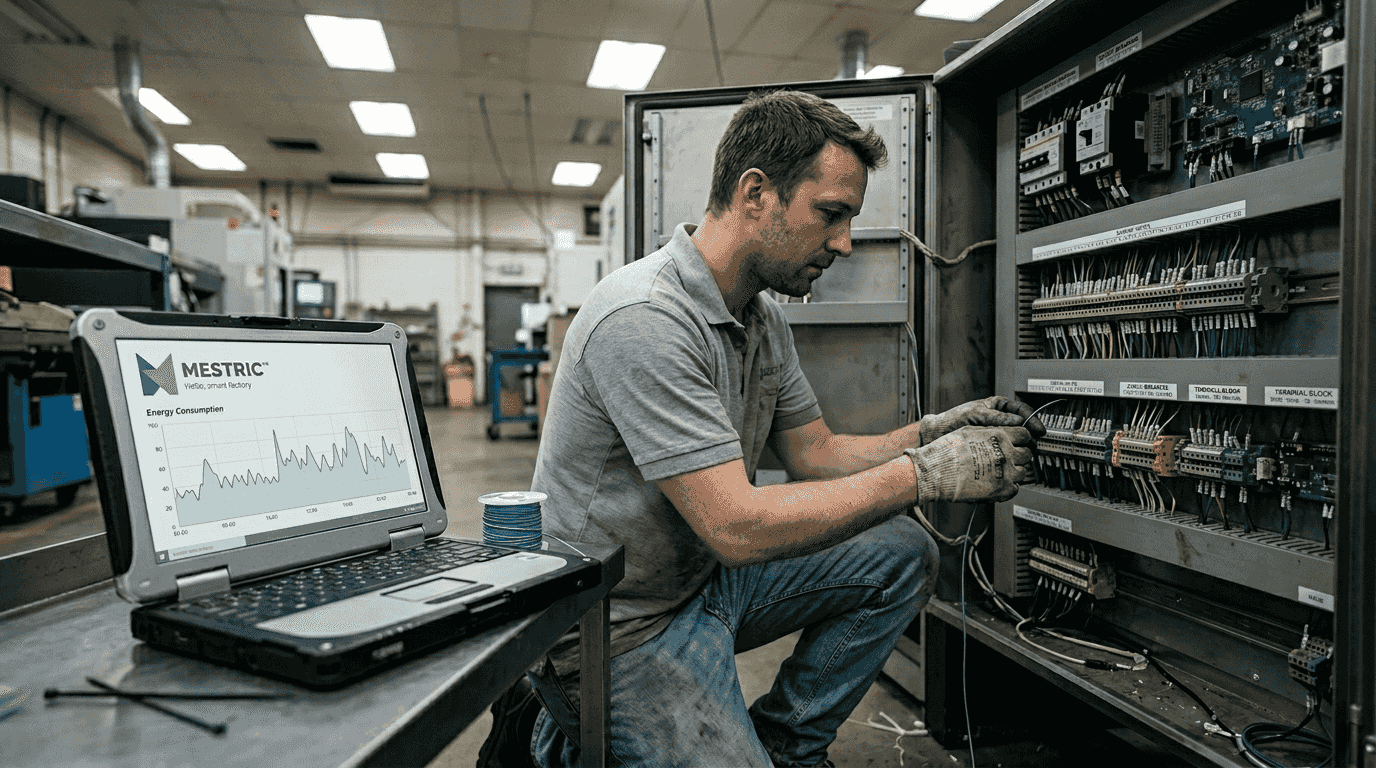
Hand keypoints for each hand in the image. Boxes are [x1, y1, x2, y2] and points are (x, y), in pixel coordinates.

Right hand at [905, 426, 1035, 503]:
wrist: (938, 471)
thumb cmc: (949, 450)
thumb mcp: (970, 430)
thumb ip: (989, 432)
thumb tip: (998, 432)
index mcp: (1000, 437)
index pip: (1025, 435)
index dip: (1022, 439)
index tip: (1019, 443)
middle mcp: (1006, 454)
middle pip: (1026, 454)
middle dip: (1019, 456)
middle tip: (1009, 459)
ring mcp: (1006, 473)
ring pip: (1022, 472)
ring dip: (1014, 472)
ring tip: (1001, 473)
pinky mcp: (1002, 490)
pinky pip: (1015, 489)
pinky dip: (1009, 487)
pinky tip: (998, 483)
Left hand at [918, 396, 1045, 444]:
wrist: (937, 435)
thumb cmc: (952, 420)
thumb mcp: (976, 414)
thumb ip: (996, 417)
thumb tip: (1018, 420)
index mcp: (997, 407)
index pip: (1021, 410)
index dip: (1032, 419)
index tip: (1038, 429)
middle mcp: (999, 420)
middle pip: (1022, 426)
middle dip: (1030, 435)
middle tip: (1034, 444)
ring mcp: (995, 434)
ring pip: (1016, 439)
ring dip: (1022, 446)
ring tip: (1026, 452)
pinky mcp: (991, 447)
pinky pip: (1005, 449)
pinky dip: (1011, 454)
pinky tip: (1014, 458)